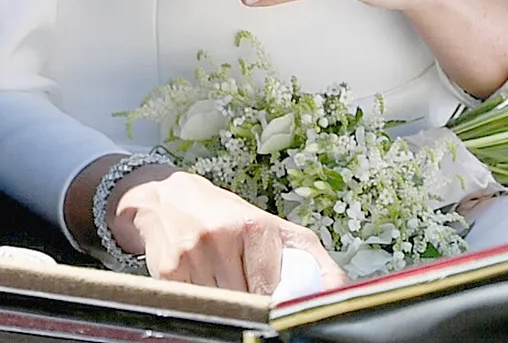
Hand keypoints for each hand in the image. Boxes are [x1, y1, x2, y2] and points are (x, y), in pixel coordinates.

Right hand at [112, 164, 345, 295]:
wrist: (169, 198)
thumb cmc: (228, 216)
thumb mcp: (274, 228)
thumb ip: (311, 258)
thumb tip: (339, 291)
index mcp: (255, 225)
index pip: (272, 289)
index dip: (273, 304)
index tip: (274, 309)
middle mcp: (222, 236)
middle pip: (247, 300)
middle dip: (249, 304)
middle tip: (247, 295)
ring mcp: (193, 254)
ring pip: (220, 307)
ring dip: (224, 304)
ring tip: (223, 285)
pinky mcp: (168, 271)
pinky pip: (193, 305)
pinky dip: (200, 303)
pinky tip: (200, 285)